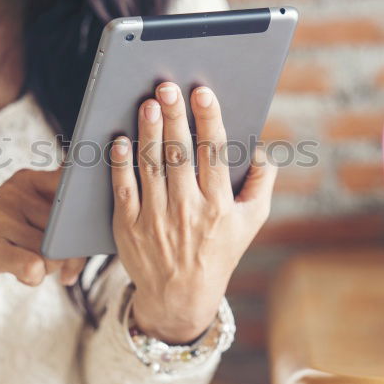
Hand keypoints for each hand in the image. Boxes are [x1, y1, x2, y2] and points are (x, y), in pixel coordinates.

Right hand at [0, 168, 87, 325]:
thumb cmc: (0, 240)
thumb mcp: (26, 215)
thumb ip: (59, 214)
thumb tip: (94, 229)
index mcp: (27, 180)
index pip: (73, 192)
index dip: (87, 218)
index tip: (91, 237)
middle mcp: (13, 194)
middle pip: (67, 228)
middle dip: (71, 254)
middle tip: (65, 269)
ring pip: (52, 251)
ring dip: (48, 268)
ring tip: (31, 266)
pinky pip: (32, 265)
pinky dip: (33, 276)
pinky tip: (24, 276)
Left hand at [109, 82, 276, 343]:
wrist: (180, 296)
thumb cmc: (218, 251)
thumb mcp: (249, 222)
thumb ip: (261, 186)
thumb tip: (264, 152)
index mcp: (219, 205)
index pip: (214, 154)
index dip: (208, 120)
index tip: (202, 92)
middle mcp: (188, 210)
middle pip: (179, 154)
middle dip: (174, 117)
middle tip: (167, 87)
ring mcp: (156, 219)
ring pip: (150, 166)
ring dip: (148, 132)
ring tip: (146, 104)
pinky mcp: (129, 227)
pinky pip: (124, 189)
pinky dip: (120, 163)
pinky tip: (120, 140)